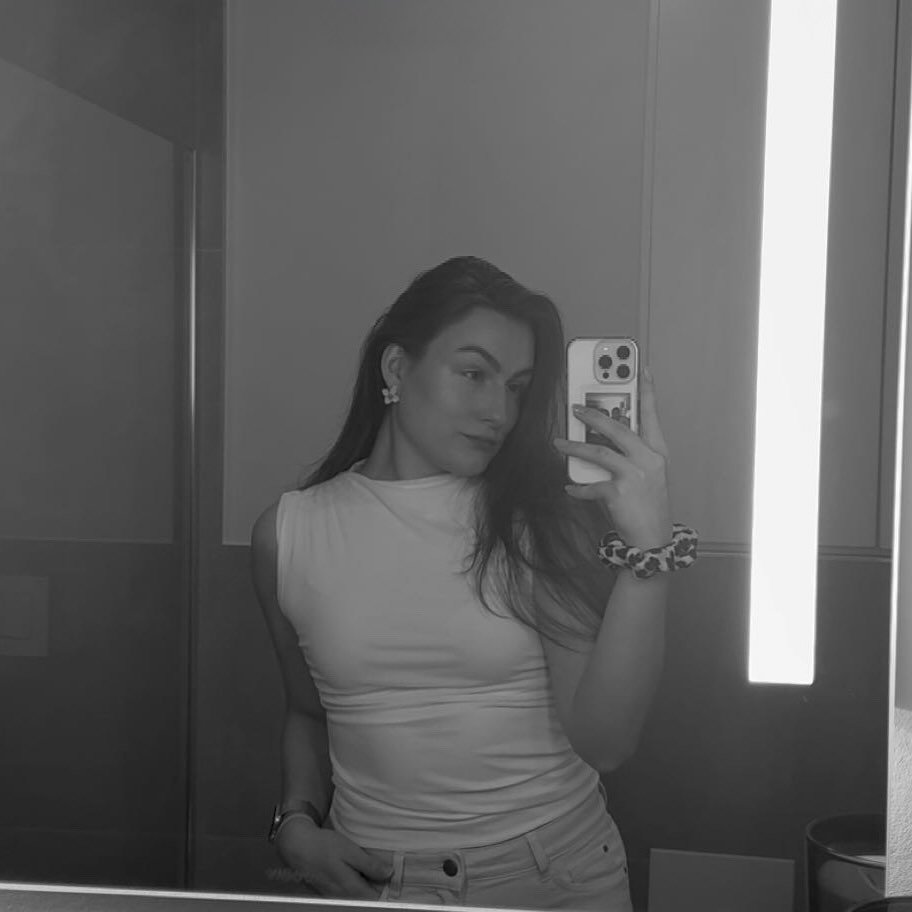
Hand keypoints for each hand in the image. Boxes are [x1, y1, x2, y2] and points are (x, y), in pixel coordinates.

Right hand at [276, 816, 392, 898]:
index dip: (386, 890)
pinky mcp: (328, 893)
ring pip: (356, 897)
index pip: (375, 900)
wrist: (297, 846)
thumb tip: (389, 874)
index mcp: (350, 888)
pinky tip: (353, 872)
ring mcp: (334, 897)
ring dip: (365, 887)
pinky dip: (354, 886)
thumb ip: (369, 865)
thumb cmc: (324, 846)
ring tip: (368, 870)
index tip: (393, 878)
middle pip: (366, 900)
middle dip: (377, 888)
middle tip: (382, 871)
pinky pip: (346, 894)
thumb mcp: (349, 851)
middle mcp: (342, 897)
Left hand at [554, 368, 671, 549]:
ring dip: (575, 447)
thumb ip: (630, 455)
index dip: (647, 390)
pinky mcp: (619, 493)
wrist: (653, 539)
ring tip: (559, 444)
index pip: (652, 415)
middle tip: (575, 409)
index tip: (641, 368)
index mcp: (657, 451)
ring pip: (599, 452)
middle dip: (594, 415)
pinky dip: (578, 488)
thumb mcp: (647, 475)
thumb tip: (599, 439)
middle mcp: (649, 459)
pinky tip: (570, 488)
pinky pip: (592, 485)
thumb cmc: (648, 504)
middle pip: (618, 428)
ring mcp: (635, 476)